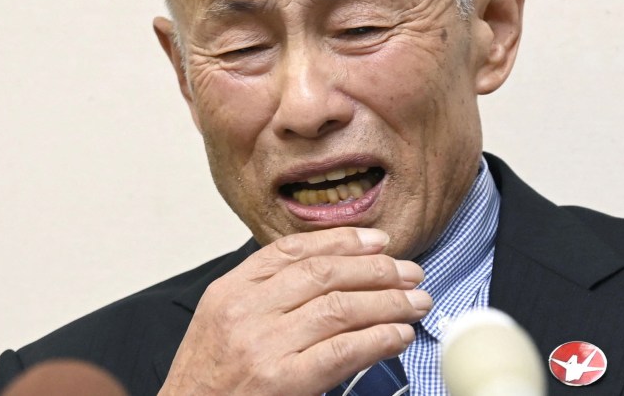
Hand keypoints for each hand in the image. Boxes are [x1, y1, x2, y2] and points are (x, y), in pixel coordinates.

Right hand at [158, 227, 430, 394]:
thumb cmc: (208, 378)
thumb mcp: (222, 320)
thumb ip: (265, 292)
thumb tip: (329, 270)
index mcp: (231, 289)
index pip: (295, 250)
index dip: (343, 241)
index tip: (378, 241)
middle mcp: (247, 311)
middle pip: (324, 274)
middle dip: (376, 269)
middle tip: (410, 272)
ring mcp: (264, 345)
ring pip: (339, 307)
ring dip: (387, 302)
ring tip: (415, 302)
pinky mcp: (283, 381)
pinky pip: (341, 351)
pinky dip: (377, 339)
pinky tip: (398, 334)